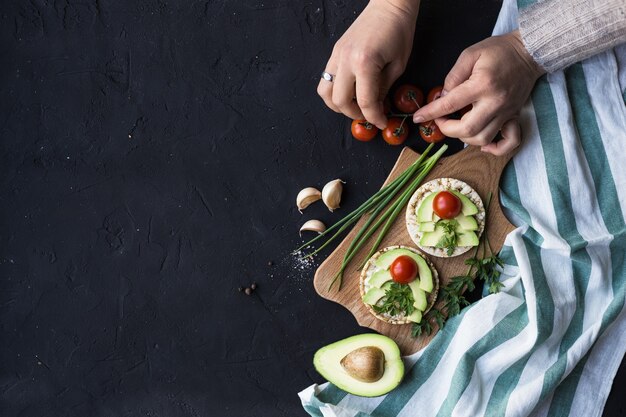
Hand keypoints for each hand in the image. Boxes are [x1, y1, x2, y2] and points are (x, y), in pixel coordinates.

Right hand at [317, 0, 419, 128]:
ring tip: (354, 106)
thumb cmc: (399, 31)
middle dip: (354, 114)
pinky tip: (349, 91)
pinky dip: (335, 90)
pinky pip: (326, 78)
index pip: (365, 102)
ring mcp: (336, 55)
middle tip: (368, 115)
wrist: (388, 5)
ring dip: (338, 105)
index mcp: (365, 63)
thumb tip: (375, 108)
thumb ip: (383, 89)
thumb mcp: (397, 65)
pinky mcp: (334, 52)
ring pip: (325, 92)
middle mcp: (346, 60)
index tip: (381, 122)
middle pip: (340, 101)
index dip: (374, 117)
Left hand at [412, 30, 544, 154]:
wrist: (529, 51)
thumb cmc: (498, 51)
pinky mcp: (514, 116)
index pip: (450, 105)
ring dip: (464, 137)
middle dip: (447, 128)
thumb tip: (443, 96)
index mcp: (482, 85)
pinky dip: (495, 148)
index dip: (431, 113)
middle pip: (467, 129)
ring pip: (483, 138)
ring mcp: (506, 112)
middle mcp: (495, 102)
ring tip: (457, 125)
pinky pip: (509, 142)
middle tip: (440, 119)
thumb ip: (453, 76)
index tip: (419, 117)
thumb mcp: (470, 54)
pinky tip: (482, 143)